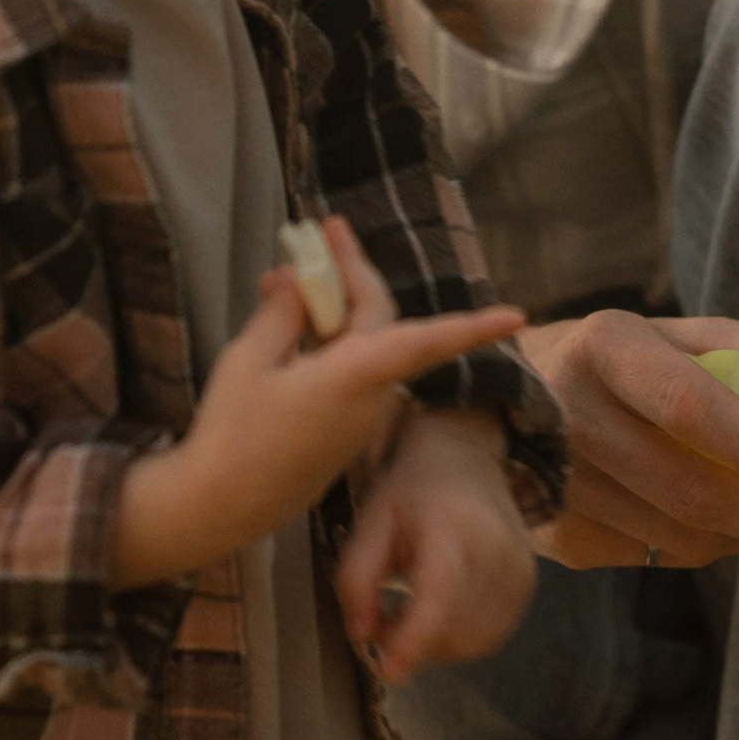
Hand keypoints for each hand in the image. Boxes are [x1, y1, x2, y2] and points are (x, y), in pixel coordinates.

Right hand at [111, 218, 523, 588]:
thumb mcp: (249, 360)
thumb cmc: (232, 433)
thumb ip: (281, 314)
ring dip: (332, 307)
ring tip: (280, 278)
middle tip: (320, 232)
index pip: (426, 340)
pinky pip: (348, 371)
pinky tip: (287, 323)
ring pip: (363, 345)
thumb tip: (298, 281)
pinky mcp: (344, 432)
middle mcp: (371, 396)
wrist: (220, 506)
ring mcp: (360, 417)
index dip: (472, 326)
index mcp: (355, 376)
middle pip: (380, 320)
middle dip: (352, 274)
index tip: (518, 314)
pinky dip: (325, 341)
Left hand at [334, 406, 535, 686]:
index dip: (414, 639)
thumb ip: (357, 579)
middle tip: (381, 621)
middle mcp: (497, 550)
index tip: (388, 672)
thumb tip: (363, 636)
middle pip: (453, 628)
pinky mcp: (527, 586)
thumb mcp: (369, 521)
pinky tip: (439, 612)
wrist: (467, 460)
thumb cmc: (409, 491)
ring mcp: (519, 571)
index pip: (439, 594)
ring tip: (407, 613)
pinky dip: (457, 638)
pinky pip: (489, 636)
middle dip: (412, 642)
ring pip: (472, 641)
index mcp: (453, 526)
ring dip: (434, 644)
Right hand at [514, 309, 738, 570]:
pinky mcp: (554, 534)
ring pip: (680, 535)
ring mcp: (554, 482)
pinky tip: (724, 520)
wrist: (502, 394)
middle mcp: (567, 412)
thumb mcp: (687, 336)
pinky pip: (657, 556)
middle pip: (689, 489)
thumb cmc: (623, 362)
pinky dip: (708, 545)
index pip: (689, 407)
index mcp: (605, 345)